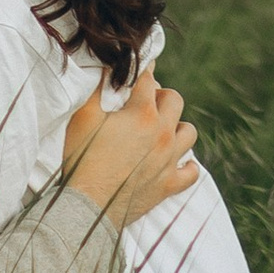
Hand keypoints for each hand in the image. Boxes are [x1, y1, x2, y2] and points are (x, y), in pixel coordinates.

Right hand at [60, 73, 201, 226]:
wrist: (87, 207)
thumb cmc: (82, 160)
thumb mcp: (83, 117)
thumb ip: (96, 89)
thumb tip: (107, 69)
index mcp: (142, 114)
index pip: (148, 79)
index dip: (143, 69)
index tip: (141, 65)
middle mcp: (162, 134)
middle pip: (174, 100)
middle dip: (161, 95)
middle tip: (146, 101)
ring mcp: (168, 160)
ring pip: (189, 132)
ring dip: (177, 126)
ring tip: (162, 129)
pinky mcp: (168, 185)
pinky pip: (191, 172)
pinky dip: (186, 165)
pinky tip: (175, 161)